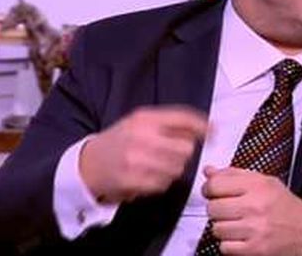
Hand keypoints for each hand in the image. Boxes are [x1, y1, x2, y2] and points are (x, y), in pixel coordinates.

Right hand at [79, 105, 208, 202]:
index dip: (203, 124)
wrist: (87, 164)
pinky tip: (148, 177)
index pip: (183, 118)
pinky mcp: (133, 180)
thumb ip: (168, 124)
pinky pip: (164, 183)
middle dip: (183, 153)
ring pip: (178, 167)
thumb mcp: (139, 123)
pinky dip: (161, 182)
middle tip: (171, 154)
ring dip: (173, 169)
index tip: (214, 130)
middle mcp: (141, 136)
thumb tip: (204, 127)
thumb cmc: (118, 142)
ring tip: (156, 166)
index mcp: (144, 118)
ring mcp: (137, 159)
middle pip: (186, 147)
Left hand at [202, 166, 301, 255]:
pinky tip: (241, 237)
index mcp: (257, 185)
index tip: (213, 192)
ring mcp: (254, 229)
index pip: (215, 184)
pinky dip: (229, 244)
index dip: (209, 189)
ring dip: (223, 228)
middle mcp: (255, 206)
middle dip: (217, 210)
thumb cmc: (284, 205)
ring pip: (216, 229)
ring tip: (237, 224)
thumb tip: (209, 171)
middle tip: (228, 210)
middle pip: (212, 208)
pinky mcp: (254, 249)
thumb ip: (234, 174)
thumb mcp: (264, 182)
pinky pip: (224, 247)